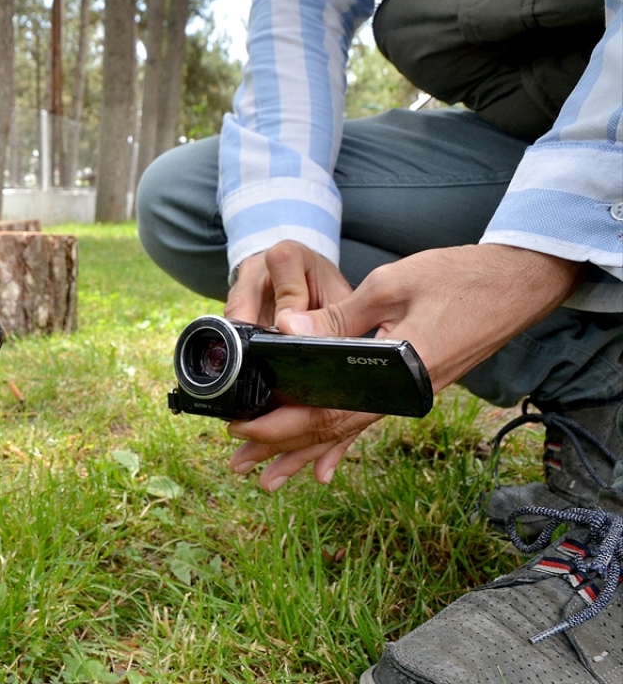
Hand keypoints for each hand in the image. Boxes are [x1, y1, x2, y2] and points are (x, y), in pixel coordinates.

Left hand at [227, 244, 584, 490]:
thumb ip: (337, 315)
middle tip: (238, 463)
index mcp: (396, 373)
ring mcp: (409, 396)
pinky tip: (322, 467)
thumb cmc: (459, 278)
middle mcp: (402, 396)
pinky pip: (367, 421)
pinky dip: (339, 442)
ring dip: (304, 452)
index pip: (329, 413)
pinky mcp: (413, 388)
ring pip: (347, 432)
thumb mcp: (389, 287)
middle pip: (332, 431)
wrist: (518, 282)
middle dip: (282, 448)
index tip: (243, 430)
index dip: (282, 426)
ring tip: (267, 477)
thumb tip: (286, 329)